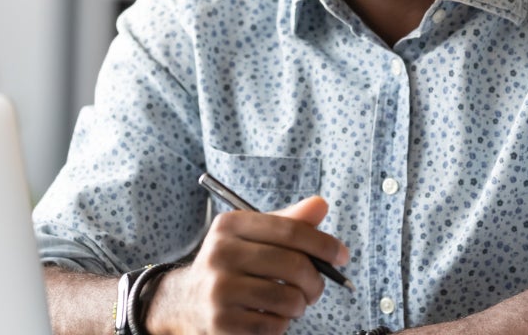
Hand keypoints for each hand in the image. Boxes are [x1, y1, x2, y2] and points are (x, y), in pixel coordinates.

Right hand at [144, 195, 349, 334]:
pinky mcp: (221, 322)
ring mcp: (219, 290)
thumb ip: (288, 222)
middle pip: (294, 266)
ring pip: (288, 299)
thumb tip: (321, 206)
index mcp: (230, 225)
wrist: (185, 301)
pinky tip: (269, 316)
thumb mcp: (253, 236)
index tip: (342, 255)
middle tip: (316, 288)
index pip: (290, 230)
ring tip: (292, 303)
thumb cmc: (231, 265)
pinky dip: (281, 324)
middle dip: (316, 281)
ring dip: (299, 305)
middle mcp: (220, 254)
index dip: (324, 244)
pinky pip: (273, 326)